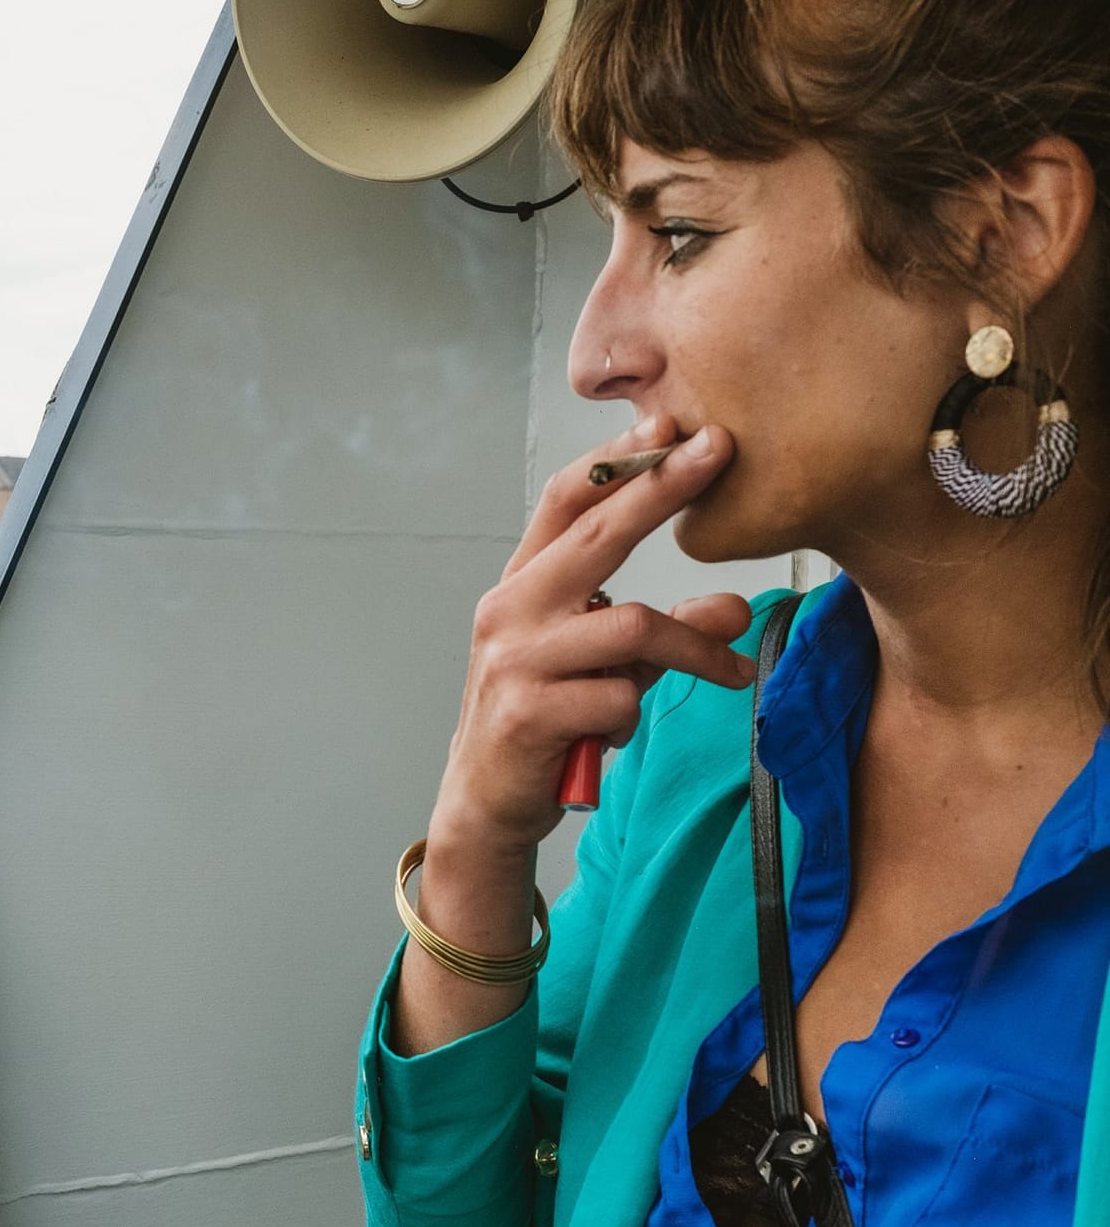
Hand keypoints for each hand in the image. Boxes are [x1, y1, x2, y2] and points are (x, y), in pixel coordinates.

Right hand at [435, 417, 756, 853]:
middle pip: (597, 533)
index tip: (671, 424)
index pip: (566, 503)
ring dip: (694, 649)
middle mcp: (510, 610)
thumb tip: (739, 607)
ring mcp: (515, 660)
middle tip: (720, 450)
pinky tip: (613, 734)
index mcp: (522, 586)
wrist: (488, 801)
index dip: (619, 462)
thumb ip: (665, 631)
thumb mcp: (607, 666)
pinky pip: (620, 696)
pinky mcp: (528, 712)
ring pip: (632, 627)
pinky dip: (635, 714)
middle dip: (662, 487)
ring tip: (732, 673)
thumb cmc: (548, 719)